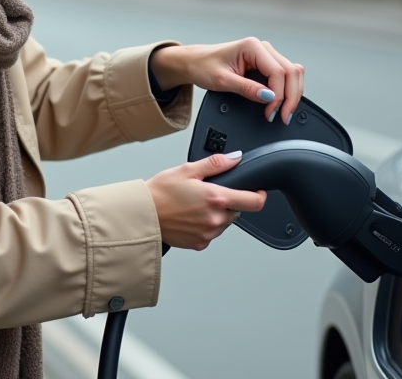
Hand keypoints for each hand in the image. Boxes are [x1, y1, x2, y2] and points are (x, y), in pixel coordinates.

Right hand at [146, 152, 266, 250]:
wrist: (142, 214)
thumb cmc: (160, 192)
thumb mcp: (187, 169)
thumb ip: (216, 163)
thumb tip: (235, 158)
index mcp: (216, 198)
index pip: (254, 202)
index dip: (259, 195)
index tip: (256, 191)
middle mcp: (215, 219)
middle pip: (237, 211)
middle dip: (228, 202)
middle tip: (207, 194)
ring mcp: (208, 234)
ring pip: (224, 223)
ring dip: (216, 215)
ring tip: (194, 206)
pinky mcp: (199, 244)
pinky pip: (211, 234)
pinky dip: (205, 226)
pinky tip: (190, 218)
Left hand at [150, 38, 304, 123]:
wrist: (194, 63)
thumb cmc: (203, 66)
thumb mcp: (222, 81)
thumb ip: (246, 89)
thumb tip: (269, 98)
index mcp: (252, 46)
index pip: (278, 72)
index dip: (279, 95)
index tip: (271, 112)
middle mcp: (262, 48)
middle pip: (291, 72)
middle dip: (290, 97)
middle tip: (282, 116)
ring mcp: (266, 55)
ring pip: (293, 73)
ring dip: (291, 94)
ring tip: (282, 112)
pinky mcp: (265, 64)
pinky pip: (285, 76)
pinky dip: (286, 90)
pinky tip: (280, 103)